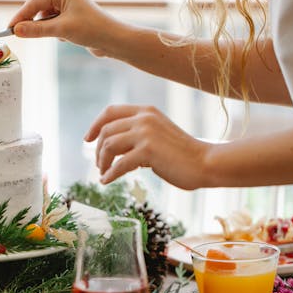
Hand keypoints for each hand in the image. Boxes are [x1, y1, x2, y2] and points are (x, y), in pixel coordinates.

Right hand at [8, 0, 121, 56]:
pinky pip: (51, 24)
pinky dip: (51, 32)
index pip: (34, 1)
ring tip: (50, 36)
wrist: (112, 40)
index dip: (21, 16)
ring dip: (42, 27)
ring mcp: (66, 6)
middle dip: (29, 19)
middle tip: (18, 33)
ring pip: (43, 16)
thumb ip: (37, 30)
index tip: (9, 29)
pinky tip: (62, 37)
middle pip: (36, 5)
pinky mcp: (69, 18)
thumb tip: (17, 30)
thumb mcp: (61, 30)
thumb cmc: (91, 29)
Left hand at [85, 105, 210, 189]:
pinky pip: (119, 164)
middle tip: (99, 164)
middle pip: (106, 130)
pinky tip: (107, 181)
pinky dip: (110, 174)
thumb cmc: (182, 154)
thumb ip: (137, 135)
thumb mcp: (157, 135)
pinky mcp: (148, 151)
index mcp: (146, 111)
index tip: (87, 139)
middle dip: (98, 149)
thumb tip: (114, 148)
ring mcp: (146, 133)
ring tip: (104, 173)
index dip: (95, 125)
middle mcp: (144, 118)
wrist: (205, 162)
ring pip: (109, 145)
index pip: (110, 112)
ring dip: (102, 162)